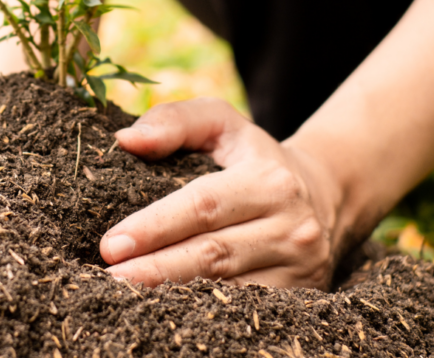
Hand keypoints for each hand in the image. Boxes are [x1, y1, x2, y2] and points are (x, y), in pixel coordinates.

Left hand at [99, 98, 341, 288]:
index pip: (204, 207)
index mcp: (270, 180)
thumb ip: (175, 121)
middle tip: (110, 278)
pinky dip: (203, 311)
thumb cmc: (252, 155)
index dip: (155, 227)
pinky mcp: (302, 296)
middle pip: (213, 255)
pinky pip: (244, 308)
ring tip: (128, 297)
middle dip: (156, 270)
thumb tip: (127, 141)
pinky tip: (167, 309)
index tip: (111, 244)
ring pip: (228, 290)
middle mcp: (291, 227)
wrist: (323, 193)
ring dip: (174, 296)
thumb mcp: (220, 122)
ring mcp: (300, 267)